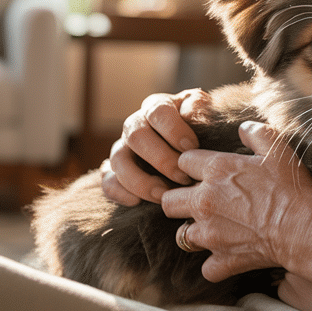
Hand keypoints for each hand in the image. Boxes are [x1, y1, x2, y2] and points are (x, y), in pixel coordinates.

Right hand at [100, 89, 209, 205]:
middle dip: (161, 159)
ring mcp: (122, 149)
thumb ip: (199, 109)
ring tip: (163, 195)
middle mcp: (135, 125)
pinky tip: (136, 202)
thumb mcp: (204, 116)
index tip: (191, 147)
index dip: (173, 129)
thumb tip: (188, 113)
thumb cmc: (200, 132)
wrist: (192, 154)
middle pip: (136, 135)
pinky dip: (118, 192)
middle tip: (183, 177)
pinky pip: (107, 182)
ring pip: (118, 160)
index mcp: (156, 107)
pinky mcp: (115, 172)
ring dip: (141, 180)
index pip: (158, 111)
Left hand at [160, 121, 311, 283]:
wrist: (301, 229)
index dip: (192, 164)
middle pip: (168, 201)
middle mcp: (204, 202)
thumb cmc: (289, 187)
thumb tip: (243, 128)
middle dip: (178, 200)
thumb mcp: (276, 149)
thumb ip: (255, 133)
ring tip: (214, 228)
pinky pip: (207, 267)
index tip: (203, 169)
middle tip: (198, 200)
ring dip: (195, 232)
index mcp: (215, 170)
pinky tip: (228, 255)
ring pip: (182, 235)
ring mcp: (209, 234)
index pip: (182, 161)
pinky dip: (215, 263)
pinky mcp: (222, 259)